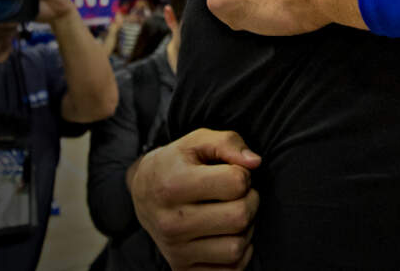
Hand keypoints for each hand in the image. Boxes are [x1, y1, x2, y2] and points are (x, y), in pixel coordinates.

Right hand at [129, 129, 262, 269]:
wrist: (144, 193)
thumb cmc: (178, 164)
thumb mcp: (197, 142)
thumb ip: (228, 143)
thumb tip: (255, 163)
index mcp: (172, 186)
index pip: (236, 183)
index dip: (242, 174)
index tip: (231, 173)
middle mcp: (170, 223)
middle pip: (240, 217)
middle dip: (249, 200)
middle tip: (237, 195)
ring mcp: (175, 251)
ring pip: (237, 247)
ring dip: (245, 229)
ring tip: (230, 214)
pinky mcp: (182, 270)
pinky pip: (231, 269)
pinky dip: (238, 252)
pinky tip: (226, 235)